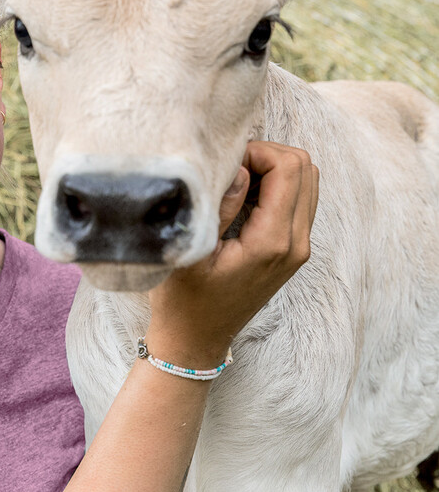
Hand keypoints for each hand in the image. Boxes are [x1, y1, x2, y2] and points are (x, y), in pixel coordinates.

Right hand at [145, 141, 319, 368]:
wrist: (195, 339)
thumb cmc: (183, 300)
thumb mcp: (191, 250)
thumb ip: (221, 205)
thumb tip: (239, 168)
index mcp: (272, 241)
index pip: (288, 168)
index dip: (256, 151)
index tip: (224, 162)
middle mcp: (295, 243)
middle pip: (305, 168)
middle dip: (267, 155)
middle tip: (229, 167)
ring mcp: (298, 248)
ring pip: (307, 180)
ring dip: (273, 169)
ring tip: (235, 180)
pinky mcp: (292, 250)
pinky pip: (299, 200)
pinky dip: (276, 185)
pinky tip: (243, 196)